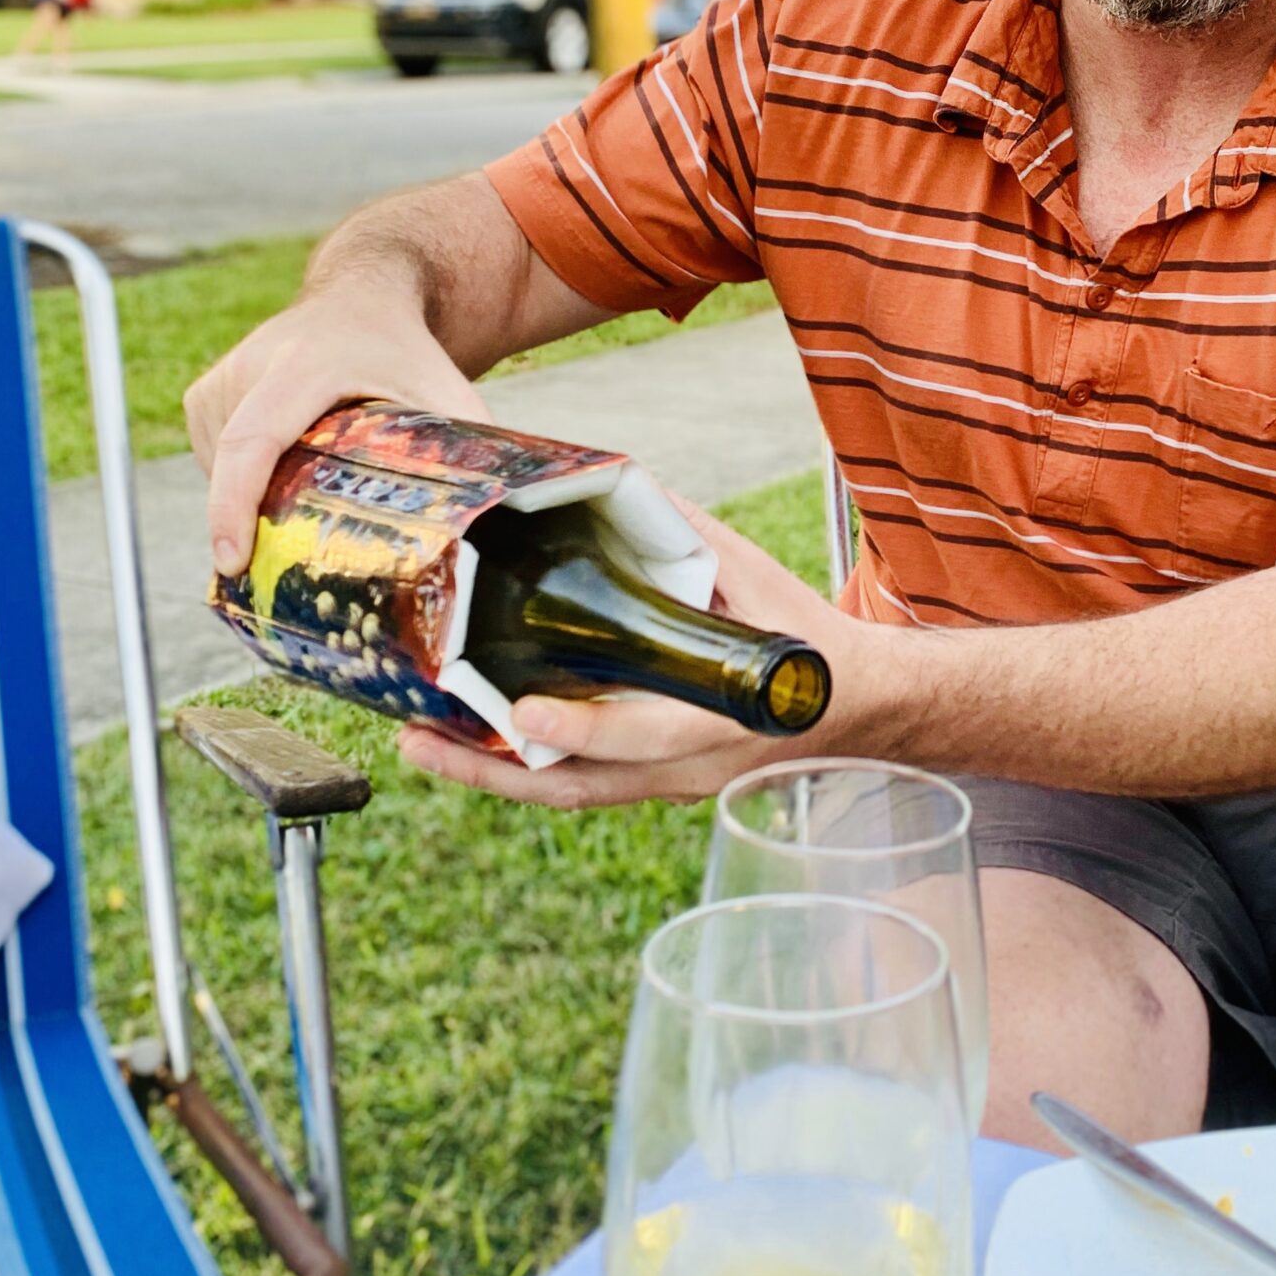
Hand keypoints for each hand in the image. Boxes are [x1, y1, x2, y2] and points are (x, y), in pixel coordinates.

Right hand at [186, 292, 489, 574]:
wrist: (362, 296)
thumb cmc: (407, 352)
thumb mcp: (445, 389)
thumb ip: (467, 445)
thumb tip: (497, 517)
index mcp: (307, 367)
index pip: (253, 441)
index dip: (234, 502)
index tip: (231, 557)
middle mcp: (255, 365)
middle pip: (231, 464)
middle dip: (245, 521)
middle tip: (278, 563)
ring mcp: (224, 377)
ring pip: (220, 467)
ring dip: (254, 495)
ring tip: (307, 478)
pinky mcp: (206, 391)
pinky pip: (212, 457)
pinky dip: (241, 479)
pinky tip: (288, 462)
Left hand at [397, 504, 904, 807]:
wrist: (853, 707)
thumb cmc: (803, 641)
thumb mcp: (759, 579)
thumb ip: (692, 537)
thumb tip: (626, 483)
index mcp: (718, 716)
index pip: (641, 734)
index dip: (581, 728)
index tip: (523, 715)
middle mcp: (686, 766)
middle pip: (577, 786)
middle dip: (492, 769)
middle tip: (421, 739)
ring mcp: (668, 785)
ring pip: (568, 792)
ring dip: (491, 773)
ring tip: (423, 742)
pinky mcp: (655, 784)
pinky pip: (580, 785)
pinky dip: (523, 767)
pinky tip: (476, 738)